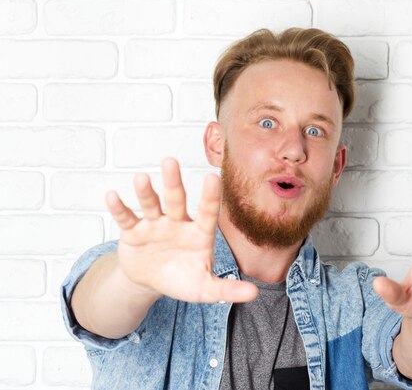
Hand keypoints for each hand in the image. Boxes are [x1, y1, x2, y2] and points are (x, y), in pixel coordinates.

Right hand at [105, 157, 257, 303]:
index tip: (213, 177)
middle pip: (176, 200)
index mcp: (198, 234)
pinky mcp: (133, 232)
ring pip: (151, 205)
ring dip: (145, 193)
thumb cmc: (183, 279)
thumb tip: (254, 294)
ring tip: (141, 178)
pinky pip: (126, 218)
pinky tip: (112, 196)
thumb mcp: (205, 288)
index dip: (209, 197)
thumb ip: (227, 289)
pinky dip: (119, 209)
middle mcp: (177, 223)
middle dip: (173, 182)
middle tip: (170, 161)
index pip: (207, 213)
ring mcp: (155, 225)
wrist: (152, 282)